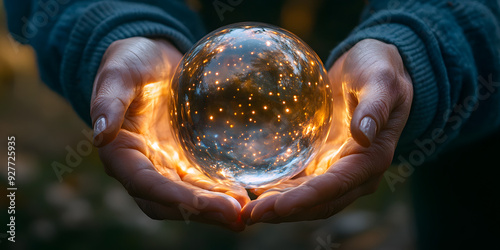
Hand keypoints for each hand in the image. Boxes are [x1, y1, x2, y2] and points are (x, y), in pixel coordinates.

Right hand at [90, 37, 249, 229]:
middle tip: (237, 216)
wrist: (153, 59)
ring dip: (215, 209)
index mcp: (121, 152)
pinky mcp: (185, 158)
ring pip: (189, 196)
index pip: (146, 184)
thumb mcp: (119, 73)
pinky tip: (245, 195)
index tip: (206, 205)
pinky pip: (202, 180)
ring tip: (246, 212)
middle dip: (201, 211)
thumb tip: (99, 134)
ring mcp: (166, 164)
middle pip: (169, 201)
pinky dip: (220, 191)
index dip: (175, 198)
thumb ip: (108, 100)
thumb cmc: (131, 61)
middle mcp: (143, 166)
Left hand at [241, 39, 412, 223]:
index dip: (306, 199)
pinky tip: (256, 190)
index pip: (335, 186)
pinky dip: (281, 190)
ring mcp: (338, 168)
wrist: (372, 68)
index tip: (277, 206)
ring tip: (247, 211)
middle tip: (250, 215)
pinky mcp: (324, 160)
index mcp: (372, 158)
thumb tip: (363, 136)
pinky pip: (302, 182)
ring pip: (308, 198)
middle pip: (319, 202)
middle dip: (286, 211)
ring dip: (279, 207)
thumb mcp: (381, 82)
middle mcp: (356, 172)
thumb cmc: (379, 71)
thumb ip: (375, 108)